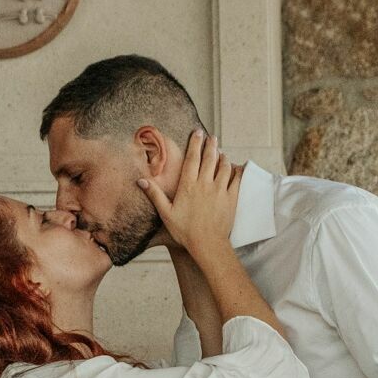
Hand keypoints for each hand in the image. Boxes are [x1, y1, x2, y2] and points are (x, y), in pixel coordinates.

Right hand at [142, 130, 237, 257]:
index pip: (192, 158)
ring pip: (224, 166)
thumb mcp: (166, 213)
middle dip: (210, 144)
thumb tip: (140, 180)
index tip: (197, 133)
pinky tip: (236, 167)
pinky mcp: (231, 198)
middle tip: (212, 136)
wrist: (207, 244)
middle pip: (209, 158)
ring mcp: (220, 190)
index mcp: (188, 185)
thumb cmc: (185, 231)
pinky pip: (236, 179)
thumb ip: (155, 194)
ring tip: (221, 151)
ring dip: (223, 156)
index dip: (195, 143)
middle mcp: (205, 184)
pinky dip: (236, 170)